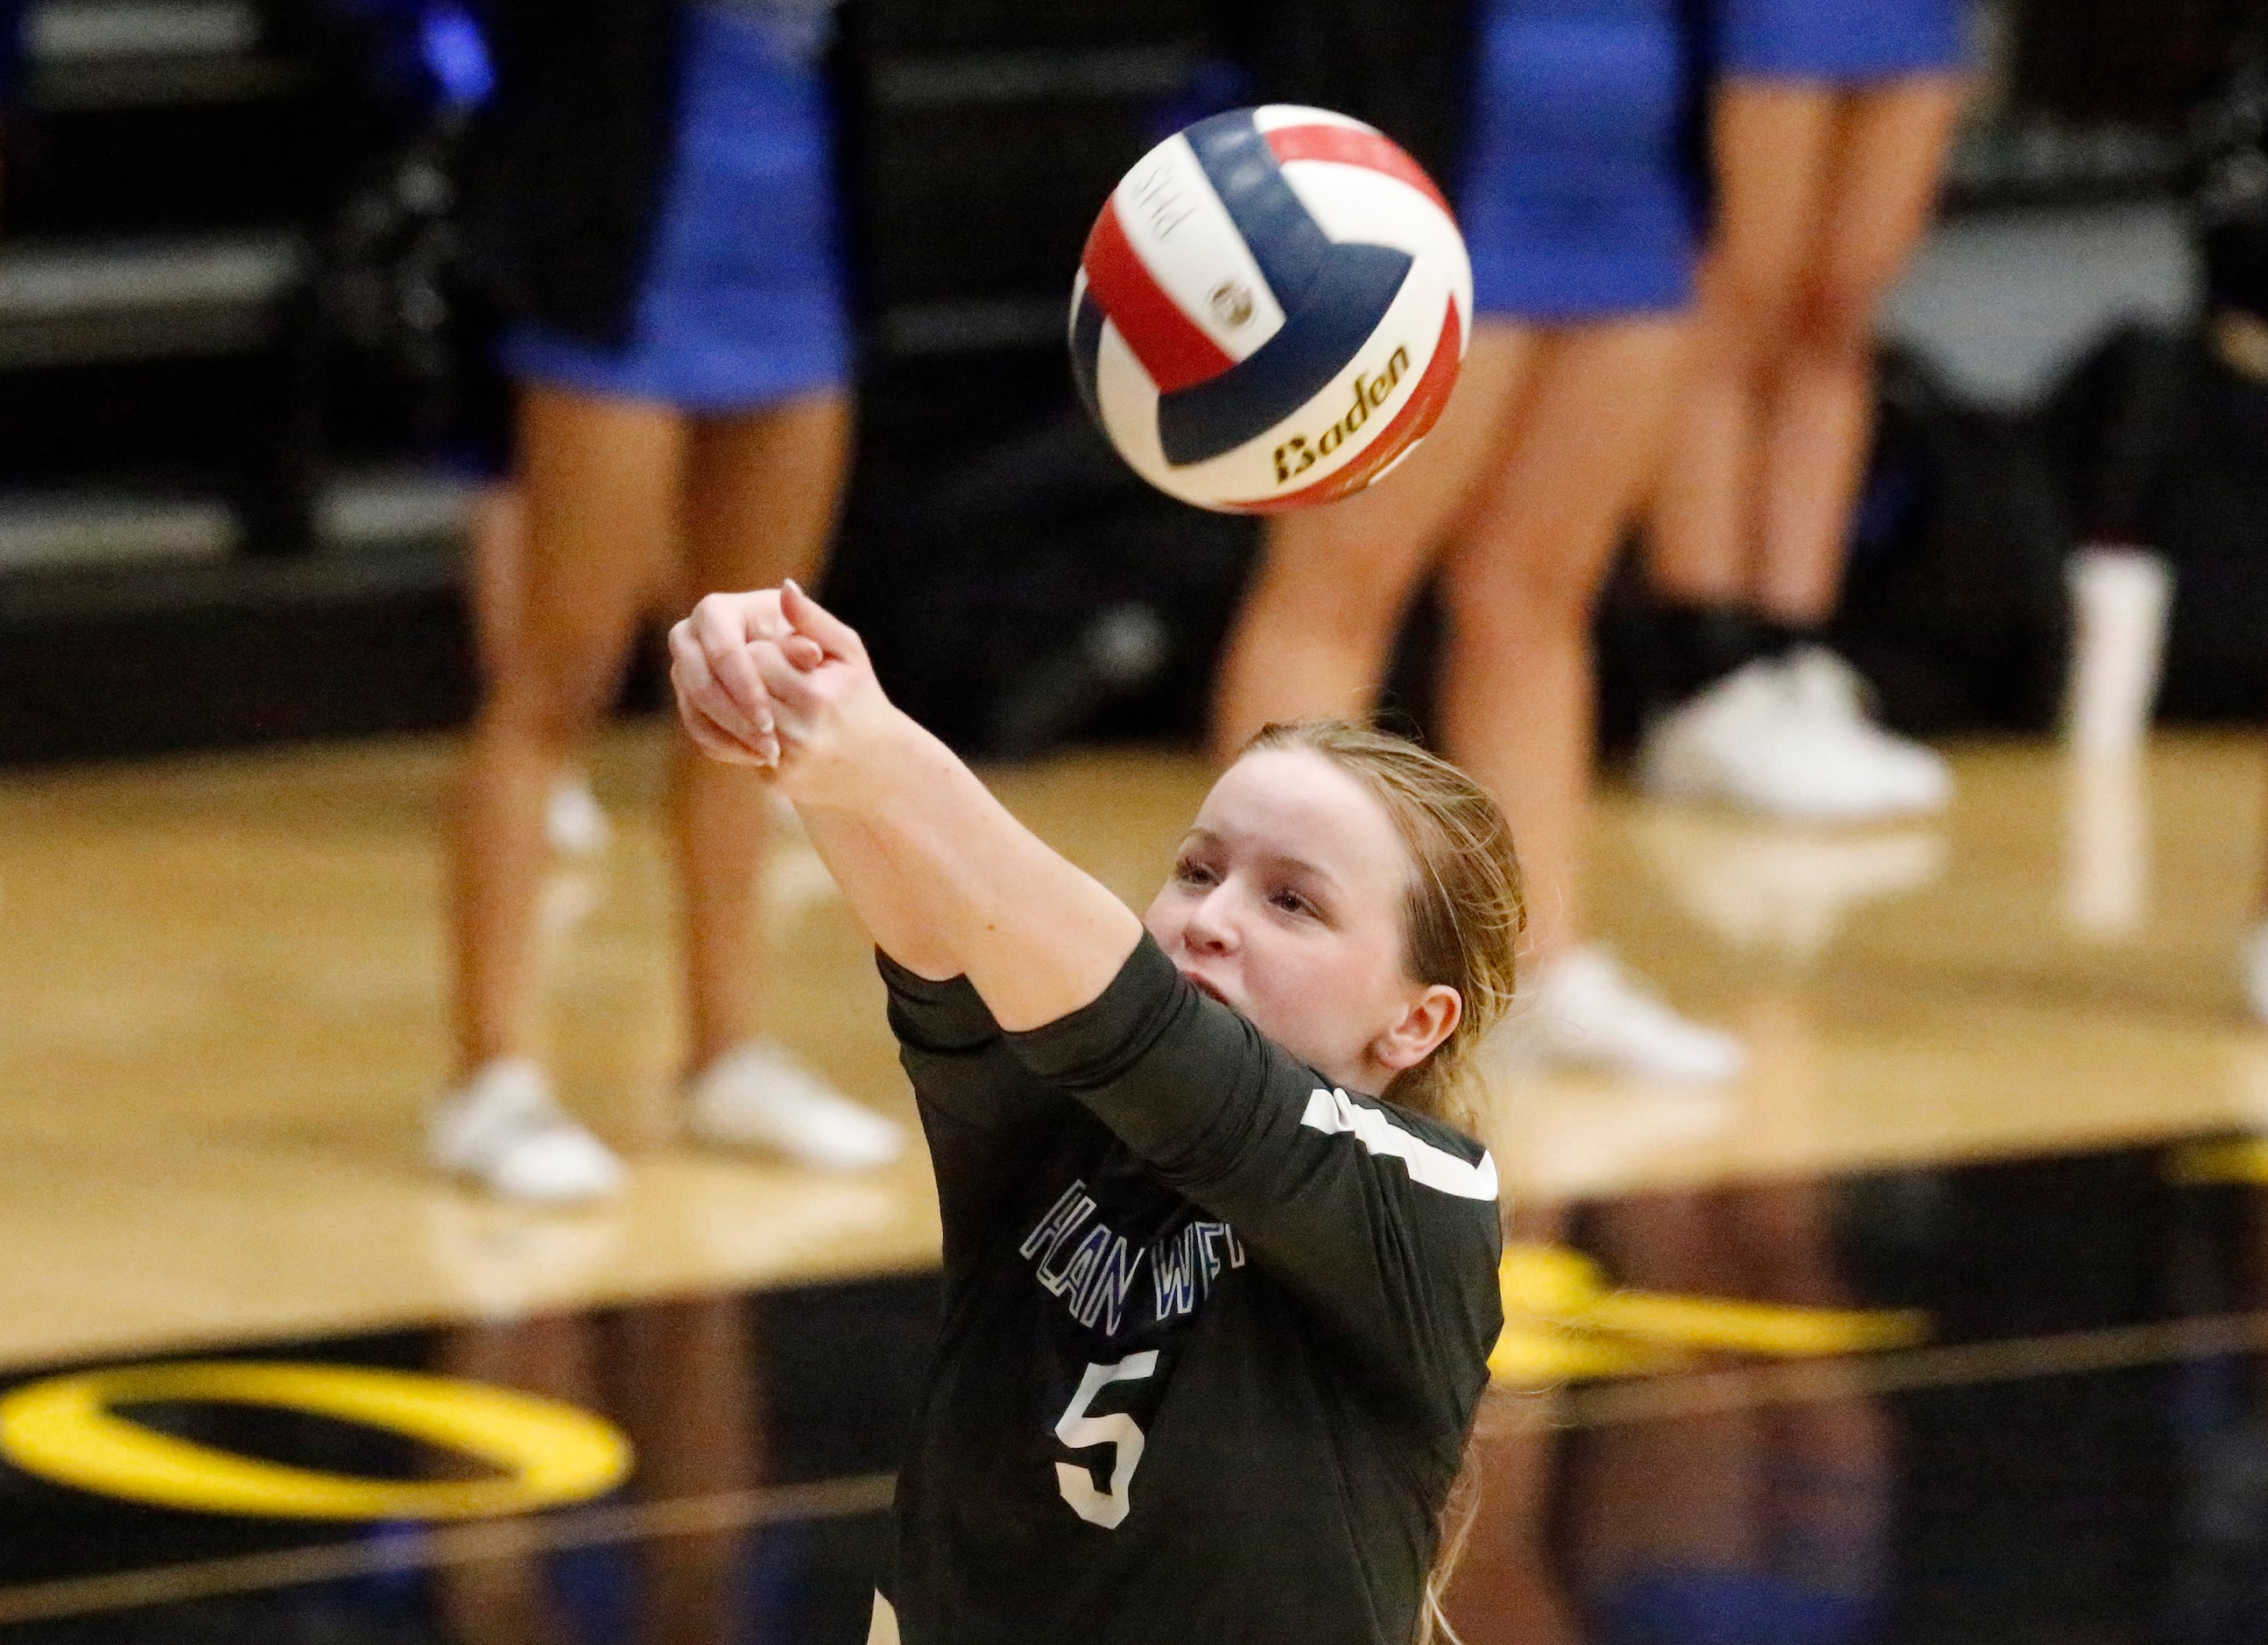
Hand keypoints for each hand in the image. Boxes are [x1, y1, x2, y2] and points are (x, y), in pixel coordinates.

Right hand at [669, 586, 816, 767]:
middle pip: (695, 675)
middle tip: (767, 741)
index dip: (740, 683)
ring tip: (768, 754)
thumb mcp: (832, 642)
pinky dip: (722, 745)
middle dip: (730, 712)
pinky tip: (755, 759)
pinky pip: (693, 725)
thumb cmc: (823, 659)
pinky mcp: (688, 697)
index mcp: (722, 610)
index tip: (768, 718)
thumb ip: (813, 621)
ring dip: (728, 734)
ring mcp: (685, 667)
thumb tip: (789, 591)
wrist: (808, 688)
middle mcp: (693, 634)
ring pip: (691, 704)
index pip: (720, 642)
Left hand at [670, 582, 895, 803]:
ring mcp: (786, 759)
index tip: (772, 649)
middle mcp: (800, 731)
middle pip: (740, 687)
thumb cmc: (859, 698)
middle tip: (757, 668)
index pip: (757, 657)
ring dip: (734, 701)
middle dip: (743, 674)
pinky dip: (736, 731)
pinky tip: (753, 722)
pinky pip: (735, 747)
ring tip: (756, 692)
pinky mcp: (774, 780)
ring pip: (730, 718)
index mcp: (817, 695)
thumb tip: (785, 587)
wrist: (877, 767)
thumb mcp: (848, 654)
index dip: (760, 649)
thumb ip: (814, 619)